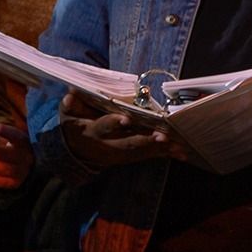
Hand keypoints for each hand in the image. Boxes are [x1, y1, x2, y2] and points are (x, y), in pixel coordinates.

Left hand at [0, 121, 32, 188]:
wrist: (24, 165)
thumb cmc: (10, 146)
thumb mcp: (8, 135)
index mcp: (23, 142)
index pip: (14, 135)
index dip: (0, 131)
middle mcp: (25, 157)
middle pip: (2, 154)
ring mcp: (21, 171)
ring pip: (1, 168)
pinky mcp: (15, 183)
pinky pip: (0, 180)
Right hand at [57, 92, 189, 166]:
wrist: (77, 149)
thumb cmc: (76, 122)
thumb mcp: (69, 112)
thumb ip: (72, 104)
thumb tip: (71, 94)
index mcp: (91, 131)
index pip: (102, 127)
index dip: (113, 123)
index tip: (126, 119)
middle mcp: (107, 145)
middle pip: (127, 143)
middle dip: (145, 140)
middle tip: (162, 136)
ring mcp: (119, 153)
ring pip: (141, 151)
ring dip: (159, 149)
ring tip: (177, 145)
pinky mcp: (130, 157)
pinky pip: (148, 156)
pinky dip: (165, 154)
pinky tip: (181, 153)